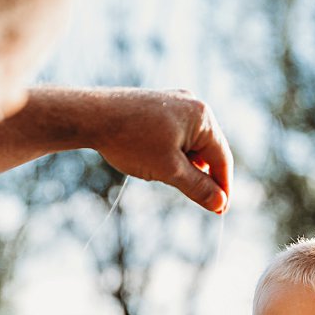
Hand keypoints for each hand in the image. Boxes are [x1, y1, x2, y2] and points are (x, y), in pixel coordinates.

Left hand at [91, 88, 232, 213]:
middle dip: (203, 176)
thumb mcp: (169, 170)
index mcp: (202, 117)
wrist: (91, 116)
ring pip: (191, 144)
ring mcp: (175, 102)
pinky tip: (156, 163)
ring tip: (166, 177)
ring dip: (186, 165)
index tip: (221, 211)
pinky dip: (173, 153)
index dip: (223, 187)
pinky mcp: (159, 106)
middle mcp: (192, 104)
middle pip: (209, 150)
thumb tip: (220, 203)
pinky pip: (176, 135)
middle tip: (198, 201)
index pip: (223, 158)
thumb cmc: (131, 141)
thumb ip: (198, 187)